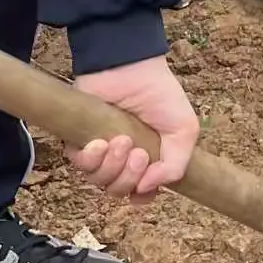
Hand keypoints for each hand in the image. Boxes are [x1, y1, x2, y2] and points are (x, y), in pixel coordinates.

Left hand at [69, 56, 198, 196]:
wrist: (132, 68)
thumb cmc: (161, 96)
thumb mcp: (184, 131)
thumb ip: (174, 167)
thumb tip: (145, 189)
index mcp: (147, 161)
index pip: (140, 194)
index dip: (142, 195)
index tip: (147, 181)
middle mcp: (122, 160)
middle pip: (118, 191)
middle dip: (130, 177)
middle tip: (139, 153)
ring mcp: (100, 151)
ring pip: (99, 181)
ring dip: (112, 166)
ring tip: (122, 141)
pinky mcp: (79, 140)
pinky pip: (79, 164)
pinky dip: (91, 158)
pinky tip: (102, 142)